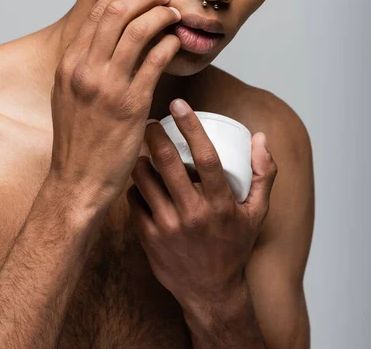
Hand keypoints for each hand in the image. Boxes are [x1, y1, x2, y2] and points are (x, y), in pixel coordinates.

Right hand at [47, 0, 181, 217]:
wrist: (77, 180)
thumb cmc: (79, 138)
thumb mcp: (70, 93)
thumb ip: (86, 63)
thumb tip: (111, 36)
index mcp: (70, 63)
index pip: (98, 11)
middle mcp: (85, 69)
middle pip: (117, 12)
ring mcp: (107, 86)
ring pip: (137, 30)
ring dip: (160, 14)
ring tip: (173, 13)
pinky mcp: (130, 105)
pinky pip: (155, 60)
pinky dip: (169, 43)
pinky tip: (176, 40)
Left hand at [127, 99, 277, 310]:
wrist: (211, 294)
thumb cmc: (234, 247)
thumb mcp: (257, 213)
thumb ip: (264, 173)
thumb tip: (259, 137)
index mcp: (221, 204)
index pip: (206, 156)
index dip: (191, 125)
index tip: (179, 103)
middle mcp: (193, 214)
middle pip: (167, 162)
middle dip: (154, 134)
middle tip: (150, 121)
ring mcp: (168, 228)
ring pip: (144, 179)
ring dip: (141, 159)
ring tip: (144, 152)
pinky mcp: (148, 239)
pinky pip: (133, 200)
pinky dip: (135, 187)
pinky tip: (141, 184)